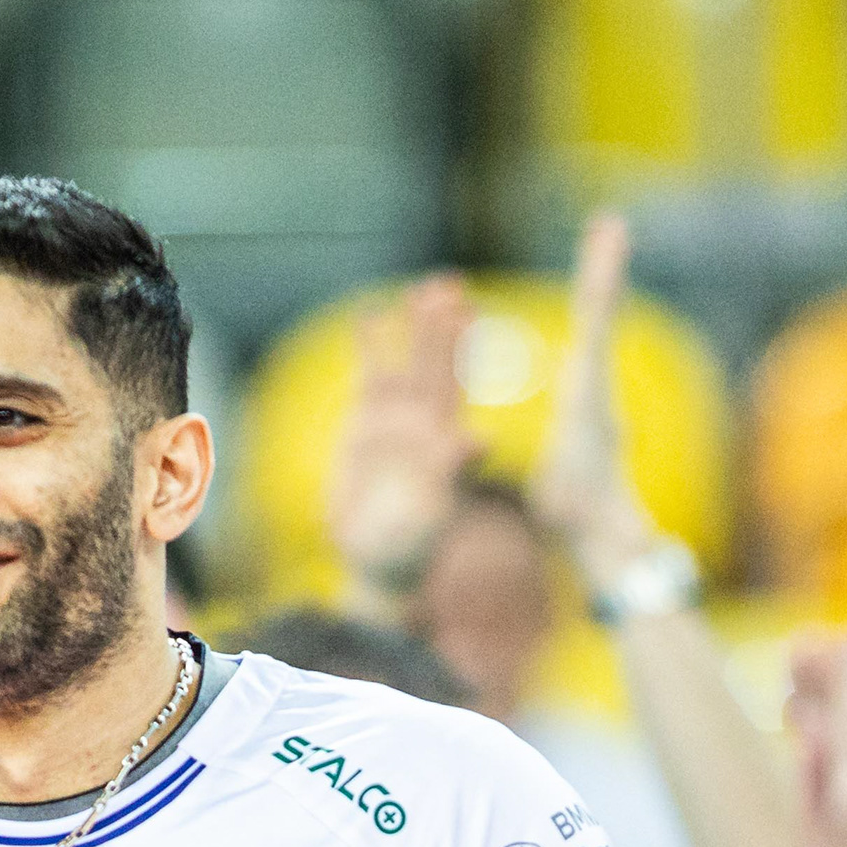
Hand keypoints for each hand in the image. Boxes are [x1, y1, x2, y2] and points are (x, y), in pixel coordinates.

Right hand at [328, 273, 473, 598]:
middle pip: (435, 365)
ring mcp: (395, 421)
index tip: (466, 311)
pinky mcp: (365, 426)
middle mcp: (424, 424)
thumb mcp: (433, 512)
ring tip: (417, 289)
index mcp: (445, 439)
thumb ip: (453, 472)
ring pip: (405, 364)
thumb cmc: (409, 548)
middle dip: (441, 326)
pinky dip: (370, 346)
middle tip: (449, 283)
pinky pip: (369, 377)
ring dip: (411, 329)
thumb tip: (481, 439)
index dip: (461, 347)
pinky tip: (369, 313)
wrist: (375, 563)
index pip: (456, 383)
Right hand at [528, 211, 658, 581]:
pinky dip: (592, 299)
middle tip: (610, 223)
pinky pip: (590, 334)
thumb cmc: (586, 529)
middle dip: (602, 269)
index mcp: (588, 405)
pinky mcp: (587, 393)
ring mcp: (593, 389)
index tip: (607, 255)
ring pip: (597, 318)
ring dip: (601, 272)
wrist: (601, 536)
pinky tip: (596, 275)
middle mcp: (595, 389)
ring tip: (609, 228)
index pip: (594, 338)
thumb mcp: (598, 530)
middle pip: (599, 317)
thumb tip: (646, 546)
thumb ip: (621, 531)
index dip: (598, 293)